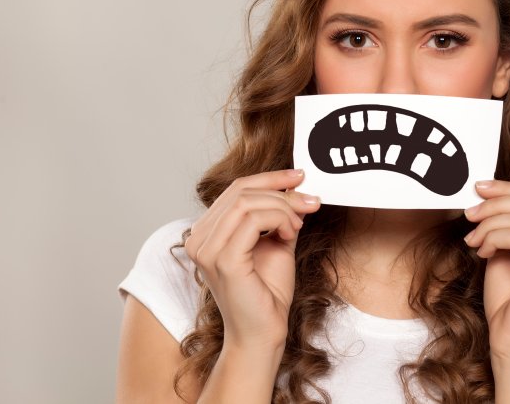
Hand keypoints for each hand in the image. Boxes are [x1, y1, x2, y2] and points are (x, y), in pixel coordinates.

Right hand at [183, 169, 320, 349]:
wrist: (264, 332)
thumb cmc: (267, 293)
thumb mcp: (276, 242)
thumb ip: (279, 215)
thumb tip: (297, 188)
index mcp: (207, 232)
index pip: (236, 189)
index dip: (270, 178)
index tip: (300, 176)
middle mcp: (199, 238)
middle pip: (241, 190)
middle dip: (281, 191)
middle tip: (310, 201)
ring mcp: (207, 249)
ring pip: (247, 202)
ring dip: (282, 207)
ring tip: (298, 225)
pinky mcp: (223, 260)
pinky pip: (252, 220)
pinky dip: (278, 219)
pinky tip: (290, 233)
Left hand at [462, 179, 509, 363]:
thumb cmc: (509, 300)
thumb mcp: (507, 249)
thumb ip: (507, 223)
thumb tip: (487, 192)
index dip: (508, 188)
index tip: (479, 188)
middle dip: (496, 202)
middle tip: (469, 212)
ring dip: (490, 223)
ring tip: (472, 239)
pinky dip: (494, 237)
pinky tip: (481, 251)